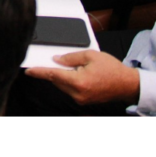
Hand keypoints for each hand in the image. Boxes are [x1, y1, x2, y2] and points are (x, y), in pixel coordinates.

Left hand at [25, 50, 140, 105]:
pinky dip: (70, 81)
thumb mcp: (91, 55)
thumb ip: (71, 57)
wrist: (127, 85)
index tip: (28, 71)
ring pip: (63, 85)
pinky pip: (70, 89)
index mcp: (79, 81)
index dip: (39, 72)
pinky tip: (79, 74)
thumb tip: (57, 60)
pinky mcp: (83, 101)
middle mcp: (78, 93)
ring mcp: (80, 99)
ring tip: (79, 68)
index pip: (53, 75)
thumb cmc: (112, 70)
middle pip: (56, 80)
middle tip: (58, 60)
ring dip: (63, 76)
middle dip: (54, 70)